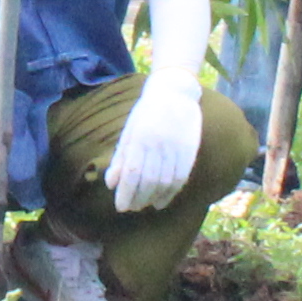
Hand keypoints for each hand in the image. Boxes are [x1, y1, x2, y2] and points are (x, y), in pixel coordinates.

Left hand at [105, 73, 203, 209]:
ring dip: (154, 198)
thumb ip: (120, 158)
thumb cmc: (146, 113)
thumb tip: (111, 184)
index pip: (132, 173)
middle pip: (149, 181)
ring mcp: (176, 147)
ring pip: (165, 182)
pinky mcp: (190, 150)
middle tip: (132, 208)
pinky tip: (163, 200)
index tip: (120, 207)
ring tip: (145, 205)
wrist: (175, 92)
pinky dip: (171, 193)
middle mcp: (158, 144)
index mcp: (140, 138)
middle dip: (138, 199)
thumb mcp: (129, 131)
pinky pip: (181, 178)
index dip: (126, 193)